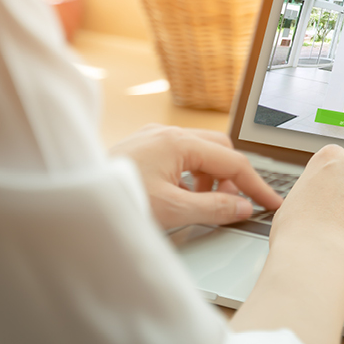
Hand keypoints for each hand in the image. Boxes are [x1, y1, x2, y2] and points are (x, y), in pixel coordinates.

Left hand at [109, 124, 281, 229]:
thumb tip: (242, 207)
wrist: (72, 203)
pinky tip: (182, 197)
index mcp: (178, 142)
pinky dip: (191, 175)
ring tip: (205, 203)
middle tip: (235, 205)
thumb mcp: (173, 210)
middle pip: (219, 149)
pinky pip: (179, 156)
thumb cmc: (116, 200)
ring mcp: (152, 138)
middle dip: (232, 177)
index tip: (272, 204)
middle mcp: (166, 133)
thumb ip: (214, 208)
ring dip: (211, 177)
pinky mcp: (141, 149)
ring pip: (199, 152)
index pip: (233, 163)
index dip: (256, 186)